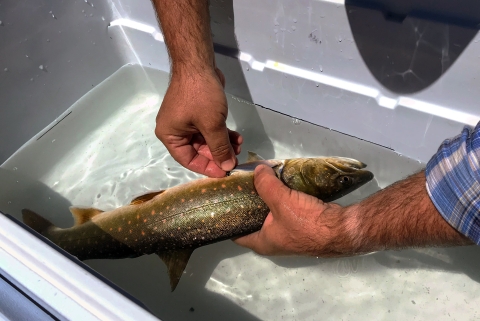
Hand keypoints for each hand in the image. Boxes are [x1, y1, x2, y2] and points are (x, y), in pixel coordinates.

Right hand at [155, 67, 242, 177]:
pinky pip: (208, 129)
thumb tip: (228, 166)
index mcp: (170, 135)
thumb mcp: (211, 125)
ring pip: (206, 140)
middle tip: (236, 157)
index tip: (225, 172)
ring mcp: (186, 121)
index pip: (188, 160)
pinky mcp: (196, 113)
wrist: (198, 63)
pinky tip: (236, 136)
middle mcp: (175, 130)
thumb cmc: (200, 96)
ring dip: (223, 144)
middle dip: (218, 154)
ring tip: (239, 145)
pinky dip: (222, 133)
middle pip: (198, 151)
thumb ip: (219, 148)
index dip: (207, 168)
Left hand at [234, 165, 351, 256]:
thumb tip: (257, 170)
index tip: (224, 203)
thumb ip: (265, 184)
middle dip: (248, 205)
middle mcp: (272, 242)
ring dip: (266, 201)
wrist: (340, 229)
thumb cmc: (306, 222)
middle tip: (241, 187)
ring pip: (270, 216)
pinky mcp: (300, 227)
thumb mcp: (281, 200)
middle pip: (253, 222)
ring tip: (258, 182)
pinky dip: (281, 201)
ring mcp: (287, 235)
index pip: (236, 234)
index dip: (228, 220)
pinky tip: (279, 186)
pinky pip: (284, 213)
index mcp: (262, 243)